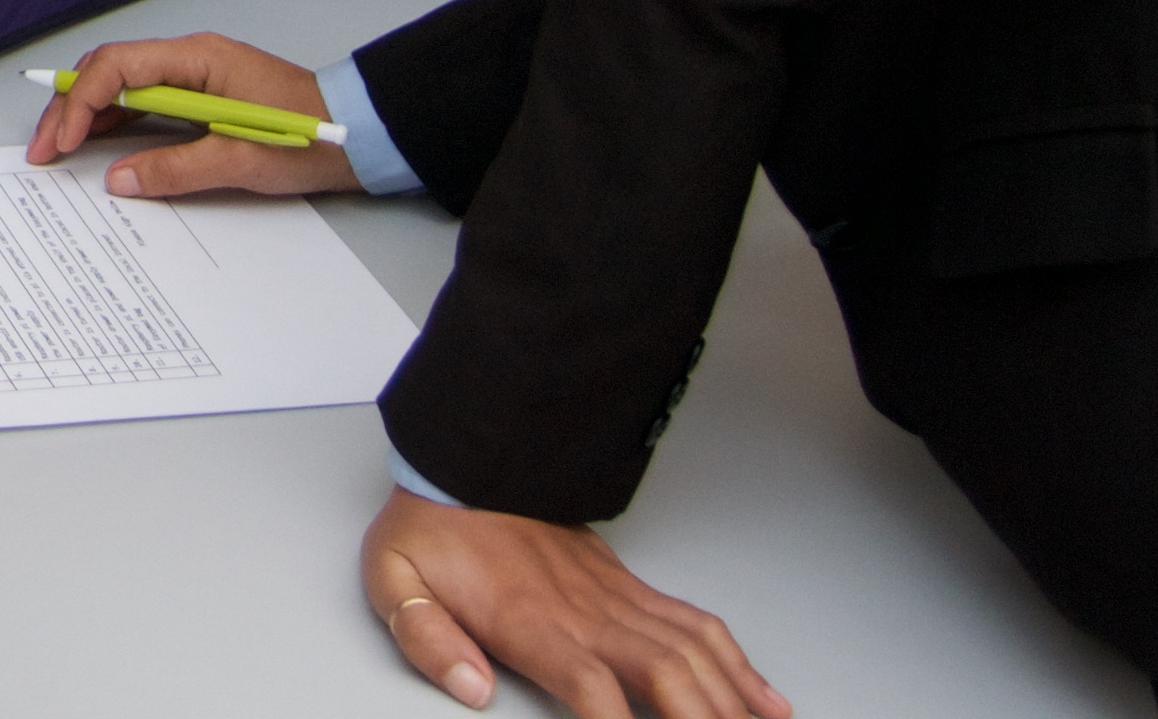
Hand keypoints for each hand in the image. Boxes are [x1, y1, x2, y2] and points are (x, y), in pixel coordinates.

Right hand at [21, 32, 359, 196]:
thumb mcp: (240, 161)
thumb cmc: (310, 139)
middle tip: (42, 149)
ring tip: (56, 149)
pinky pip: (142, 101)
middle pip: (109, 70)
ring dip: (85, 114)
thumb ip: (176, 169)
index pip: (117, 66)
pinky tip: (95, 144)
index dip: (80, 102)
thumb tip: (117, 180)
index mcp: (197, 58)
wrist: (357, 134)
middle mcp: (189, 58)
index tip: (61, 142)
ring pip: (120, 84)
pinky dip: (112, 121)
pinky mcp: (199, 96)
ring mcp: (192, 75)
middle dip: (68, 107)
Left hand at [363, 486, 792, 717]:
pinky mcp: (629, 586)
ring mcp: (616, 598)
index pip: (593, 693)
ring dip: (734, 702)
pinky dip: (737, 664)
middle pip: (668, 678)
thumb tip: (471, 690)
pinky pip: (695, 625)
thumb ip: (426, 639)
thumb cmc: (431, 531)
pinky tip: (764, 699)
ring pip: (695, 654)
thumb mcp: (394, 580)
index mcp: (533, 622)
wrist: (459, 463)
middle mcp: (587, 613)